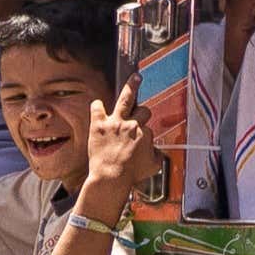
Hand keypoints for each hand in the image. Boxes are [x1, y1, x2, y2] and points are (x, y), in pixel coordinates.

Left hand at [79, 90, 152, 207]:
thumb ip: (157, 155)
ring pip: (126, 99)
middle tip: (142, 110)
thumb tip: (157, 151)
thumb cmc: (131, 175)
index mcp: (145, 134)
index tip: (140, 143)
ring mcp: (115, 123)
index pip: (148, 128)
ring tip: (135, 78)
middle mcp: (132, 125)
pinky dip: (98, 106)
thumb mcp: (153, 166)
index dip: (145, 136)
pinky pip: (98, 108)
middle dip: (142, 113)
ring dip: (132, 86)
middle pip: (143, 110)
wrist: (111, 177)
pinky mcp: (99, 125)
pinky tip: (98, 105)